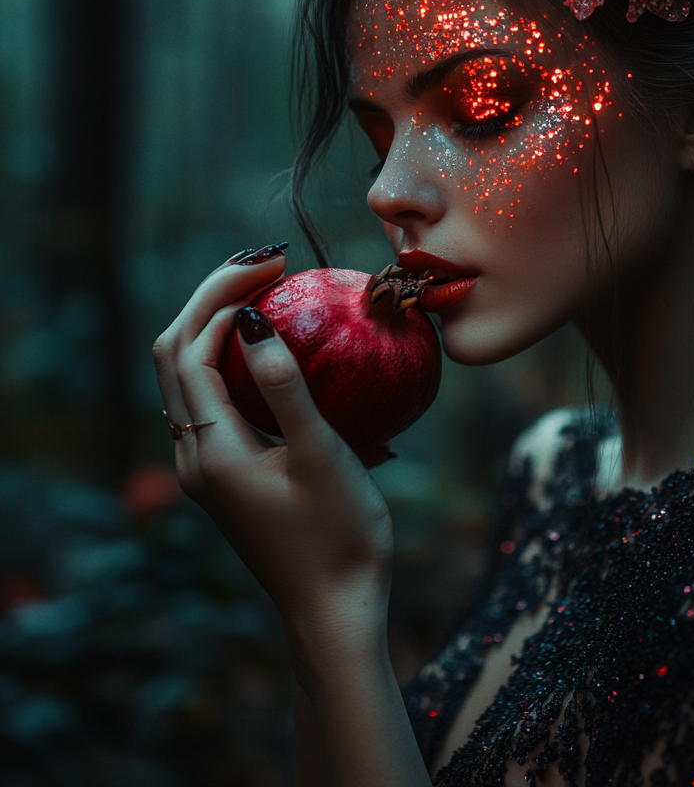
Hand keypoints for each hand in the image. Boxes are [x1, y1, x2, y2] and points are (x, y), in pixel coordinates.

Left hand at [151, 246, 394, 646]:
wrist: (336, 609)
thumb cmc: (337, 535)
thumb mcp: (321, 455)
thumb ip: (285, 386)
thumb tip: (253, 318)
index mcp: (210, 450)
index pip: (190, 348)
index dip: (222, 296)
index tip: (276, 265)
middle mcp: (194, 456)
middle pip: (176, 356)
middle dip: (211, 301)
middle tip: (267, 266)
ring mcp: (208, 468)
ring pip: (190, 378)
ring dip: (218, 328)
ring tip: (269, 293)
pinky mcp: (230, 475)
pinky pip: (216, 402)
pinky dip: (234, 362)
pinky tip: (278, 352)